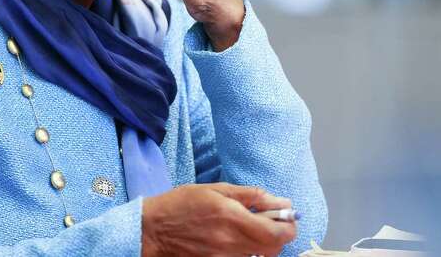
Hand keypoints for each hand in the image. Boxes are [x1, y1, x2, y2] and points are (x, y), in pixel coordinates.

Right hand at [141, 183, 296, 256]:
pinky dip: (249, 252)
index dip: (289, 225)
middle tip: (269, 221)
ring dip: (264, 244)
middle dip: (279, 234)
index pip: (278, 232)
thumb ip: (249, 195)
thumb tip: (280, 201)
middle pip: (275, 248)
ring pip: (262, 256)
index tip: (285, 216)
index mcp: (232, 218)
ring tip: (250, 230)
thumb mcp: (214, 190)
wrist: (152, 231)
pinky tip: (237, 240)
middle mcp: (232, 243)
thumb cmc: (180, 205)